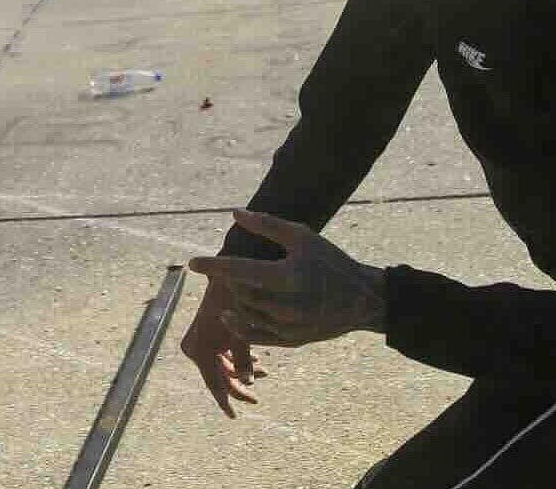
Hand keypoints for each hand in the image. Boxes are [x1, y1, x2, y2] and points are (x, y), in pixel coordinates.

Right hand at [180, 277, 265, 418]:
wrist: (226, 275)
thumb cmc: (236, 302)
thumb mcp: (243, 333)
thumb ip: (244, 360)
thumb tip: (248, 383)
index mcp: (200, 350)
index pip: (214, 384)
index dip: (226, 402)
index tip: (234, 417)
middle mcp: (194, 347)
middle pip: (219, 375)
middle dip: (239, 384)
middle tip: (256, 399)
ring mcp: (198, 341)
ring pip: (221, 365)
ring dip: (241, 370)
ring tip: (264, 371)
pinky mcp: (204, 334)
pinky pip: (219, 354)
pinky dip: (235, 359)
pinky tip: (255, 360)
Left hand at [187, 210, 386, 348]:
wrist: (362, 300)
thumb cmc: (331, 263)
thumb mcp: (303, 237)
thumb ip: (268, 225)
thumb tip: (235, 214)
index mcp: (288, 277)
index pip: (239, 271)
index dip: (214, 266)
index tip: (192, 262)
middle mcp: (287, 306)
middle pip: (241, 293)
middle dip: (229, 280)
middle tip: (227, 270)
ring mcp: (289, 327)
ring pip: (246, 313)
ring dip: (236, 299)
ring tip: (237, 286)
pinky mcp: (292, 341)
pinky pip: (256, 336)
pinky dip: (240, 325)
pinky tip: (229, 315)